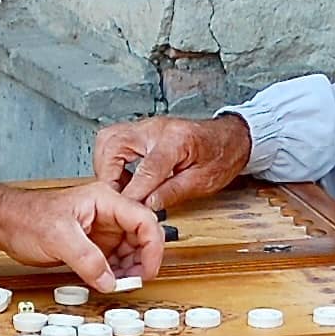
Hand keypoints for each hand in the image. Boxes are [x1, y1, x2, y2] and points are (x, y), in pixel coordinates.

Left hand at [0, 181, 166, 291]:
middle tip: (133, 282)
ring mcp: (102, 231)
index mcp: (105, 201)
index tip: (147, 271)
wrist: (6, 225)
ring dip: (129, 270)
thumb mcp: (58, 237)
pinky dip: (116, 274)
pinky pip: (114, 261)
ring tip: (119, 284)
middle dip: (142, 261)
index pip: (144, 220)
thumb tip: (109, 281)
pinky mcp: (93, 246)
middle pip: (142, 237)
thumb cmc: (26, 217)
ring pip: (131, 251)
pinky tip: (108, 283)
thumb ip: (86, 259)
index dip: (152, 247)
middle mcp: (108, 214)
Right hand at [91, 115, 252, 210]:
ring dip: (106, 167)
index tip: (127, 208)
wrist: (228, 138)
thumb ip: (172, 192)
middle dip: (107, 174)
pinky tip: (123, 179)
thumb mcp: (202, 181)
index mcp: (176, 139)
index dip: (134, 192)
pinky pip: (113, 142)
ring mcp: (145, 127)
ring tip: (118, 189)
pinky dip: (110, 162)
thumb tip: (147, 206)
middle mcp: (155, 128)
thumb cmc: (220, 155)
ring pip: (108, 140)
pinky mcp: (139, 132)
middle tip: (114, 197)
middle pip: (114, 144)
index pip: (147, 168)